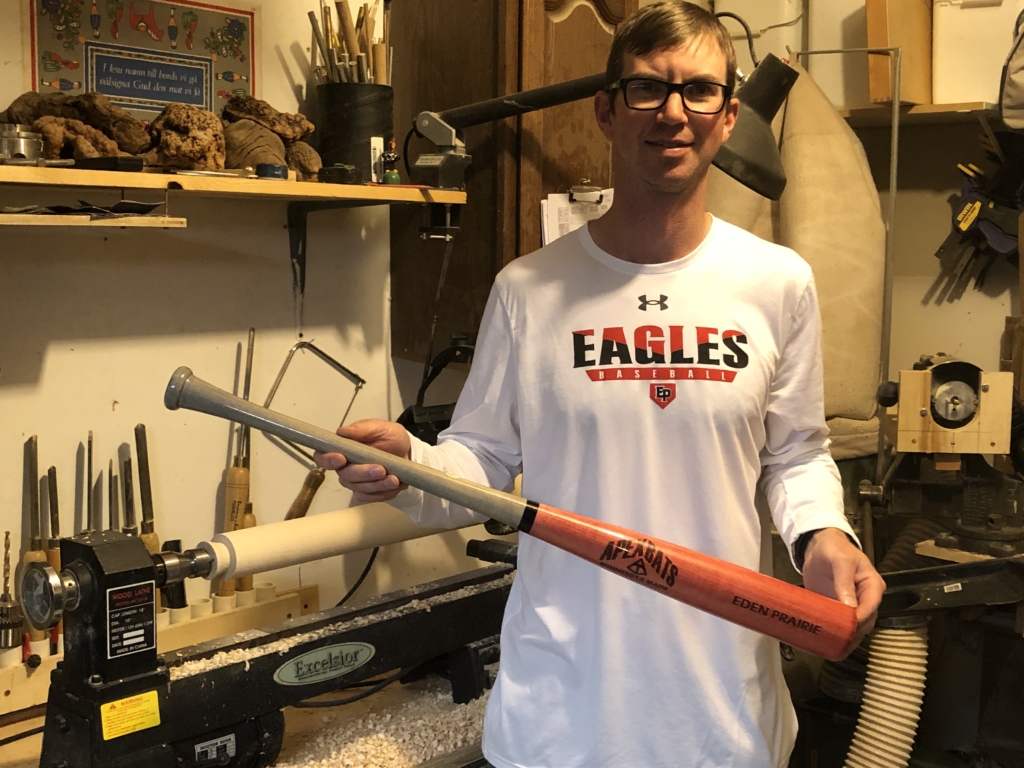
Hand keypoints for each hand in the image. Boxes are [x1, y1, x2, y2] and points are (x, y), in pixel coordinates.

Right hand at [313, 419, 411, 501]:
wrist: (408, 451)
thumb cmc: (390, 437)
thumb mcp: (380, 427)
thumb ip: (361, 429)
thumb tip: (341, 432)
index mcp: (342, 449)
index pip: (323, 457)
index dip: (328, 460)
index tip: (341, 458)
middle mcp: (345, 467)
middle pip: (345, 476)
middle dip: (363, 473)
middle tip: (381, 469)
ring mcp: (356, 482)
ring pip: (359, 488)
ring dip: (377, 485)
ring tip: (394, 478)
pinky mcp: (367, 493)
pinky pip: (370, 498)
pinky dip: (382, 492)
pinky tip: (393, 485)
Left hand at [801, 528, 885, 649]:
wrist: (819, 548)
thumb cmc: (834, 549)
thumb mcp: (840, 560)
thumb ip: (844, 582)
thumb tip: (850, 608)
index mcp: (873, 586)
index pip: (871, 607)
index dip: (860, 619)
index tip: (846, 627)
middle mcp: (867, 600)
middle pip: (865, 622)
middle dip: (852, 632)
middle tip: (834, 639)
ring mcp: (854, 607)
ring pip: (855, 629)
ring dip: (845, 638)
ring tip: (831, 646)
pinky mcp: (840, 612)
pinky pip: (842, 628)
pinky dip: (837, 637)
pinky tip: (828, 645)